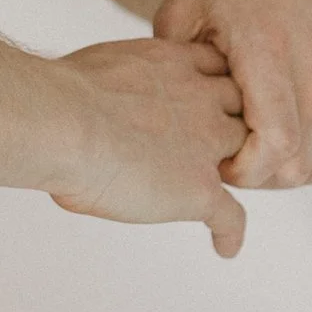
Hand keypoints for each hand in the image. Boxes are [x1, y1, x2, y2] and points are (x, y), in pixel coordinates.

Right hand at [49, 35, 249, 254]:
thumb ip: (116, 85)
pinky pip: (231, 215)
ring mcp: (205, 146)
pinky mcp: (199, 188)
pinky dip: (230, 232)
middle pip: (243, 108)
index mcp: (173, 64)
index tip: (210, 97)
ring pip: (248, 156)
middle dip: (236, 122)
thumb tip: (94, 104)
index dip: (217, 84)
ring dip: (242, 170)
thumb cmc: (62, 96)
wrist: (64, 123)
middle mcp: (200, 100)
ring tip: (232, 189)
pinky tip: (225, 246)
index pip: (218, 67)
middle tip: (221, 143)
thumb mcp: (99, 69)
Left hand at [153, 0, 311, 189]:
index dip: (245, 172)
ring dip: (286, 163)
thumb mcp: (179, 13)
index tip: (216, 160)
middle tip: (228, 154)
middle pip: (302, 163)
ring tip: (249, 138)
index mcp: (269, 49)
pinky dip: (310, 142)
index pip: (277, 148)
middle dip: (261, 175)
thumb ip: (176, 74)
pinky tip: (274, 120)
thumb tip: (175, 129)